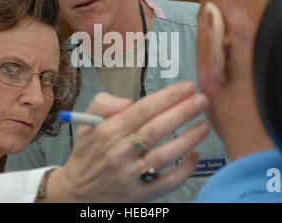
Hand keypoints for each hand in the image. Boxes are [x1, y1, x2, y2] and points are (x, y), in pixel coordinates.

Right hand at [44, 81, 209, 201]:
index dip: (167, 97)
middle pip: (156, 129)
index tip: (186, 87)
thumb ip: (103, 102)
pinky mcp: (138, 194)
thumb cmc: (87, 153)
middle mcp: (119, 152)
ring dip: (187, 139)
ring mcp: (129, 175)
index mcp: (108, 131)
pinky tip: (194, 155)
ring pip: (164, 155)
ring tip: (204, 125)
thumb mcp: (86, 121)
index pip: (142, 109)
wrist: (78, 191)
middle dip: (182, 112)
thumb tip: (128, 101)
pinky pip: (165, 183)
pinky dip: (183, 170)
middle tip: (201, 101)